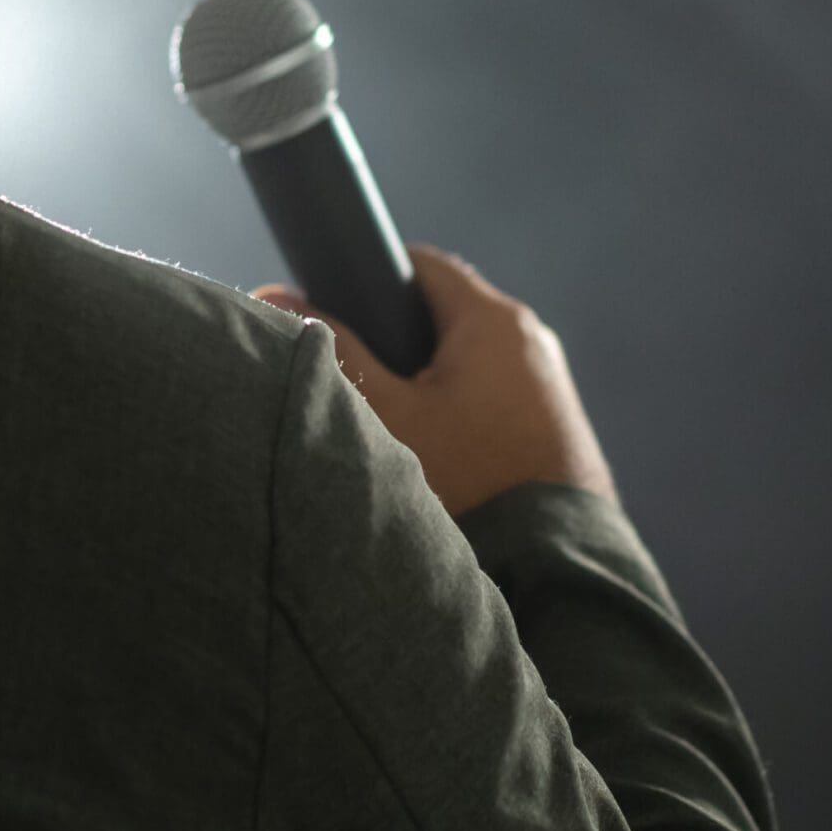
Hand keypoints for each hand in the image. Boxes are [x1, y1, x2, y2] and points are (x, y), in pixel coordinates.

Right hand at [254, 244, 616, 518]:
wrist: (555, 566)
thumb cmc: (471, 485)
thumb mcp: (390, 416)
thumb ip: (336, 352)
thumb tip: (276, 296)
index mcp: (493, 320)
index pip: (419, 264)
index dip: (367, 276)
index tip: (331, 309)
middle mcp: (531, 341)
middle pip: (442, 313)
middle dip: (393, 337)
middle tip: (355, 379)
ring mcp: (548, 384)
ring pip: (466, 359)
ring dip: (425, 381)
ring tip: (390, 426)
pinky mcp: (554, 425)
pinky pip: (493, 395)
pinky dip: (457, 410)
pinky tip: (433, 454)